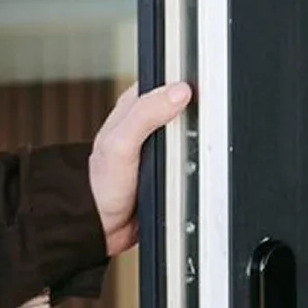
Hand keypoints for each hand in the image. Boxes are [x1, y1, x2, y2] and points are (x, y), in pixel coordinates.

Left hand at [88, 81, 192, 256]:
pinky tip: (198, 170)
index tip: (206, 91)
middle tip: (206, 129)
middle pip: (187, 108)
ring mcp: (161, 146)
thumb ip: (146, 114)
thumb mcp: (120, 143)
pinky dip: (198, 165)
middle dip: (200, 117)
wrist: (103, 226)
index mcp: (134, 106)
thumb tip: (179, 92)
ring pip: (193, 135)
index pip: (168, 81)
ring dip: (201, 144)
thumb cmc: (101, 185)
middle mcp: (148, 123)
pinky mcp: (170, 168)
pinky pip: (193, 161)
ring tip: (202, 153)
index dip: (188, 83)